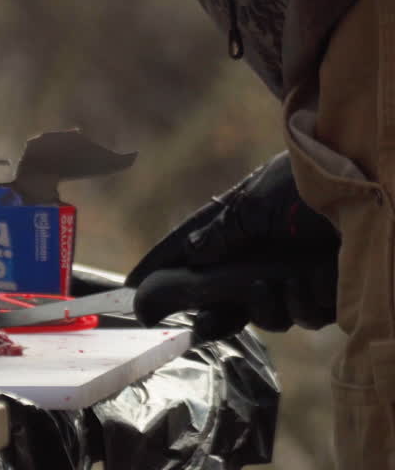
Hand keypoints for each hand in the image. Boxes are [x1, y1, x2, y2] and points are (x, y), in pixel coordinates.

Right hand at [126, 152, 338, 340]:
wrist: (370, 187)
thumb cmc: (310, 183)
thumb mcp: (257, 200)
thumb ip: (222, 231)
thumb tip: (192, 253)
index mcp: (238, 225)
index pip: (190, 250)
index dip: (161, 270)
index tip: (132, 290)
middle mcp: (261, 254)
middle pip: (223, 296)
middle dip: (219, 309)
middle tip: (205, 319)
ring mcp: (292, 275)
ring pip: (266, 315)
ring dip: (272, 302)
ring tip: (285, 276)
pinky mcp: (324, 292)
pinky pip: (305, 314)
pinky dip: (309, 298)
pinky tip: (316, 275)